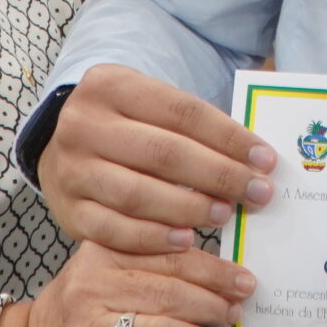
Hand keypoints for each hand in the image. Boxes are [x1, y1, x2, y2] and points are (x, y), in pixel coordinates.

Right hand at [11, 239, 248, 326]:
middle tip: (233, 310)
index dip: (214, 271)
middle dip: (212, 304)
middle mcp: (91, 286)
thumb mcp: (111, 267)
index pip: (170, 256)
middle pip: (171, 293)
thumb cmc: (89, 306)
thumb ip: (156, 259)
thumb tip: (223, 269)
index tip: (242, 280)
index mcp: (102, 251)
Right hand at [40, 64, 276, 255]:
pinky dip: (153, 238)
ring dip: (189, 209)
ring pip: (138, 194)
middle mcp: (83, 124)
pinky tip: (186, 240)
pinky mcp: (68, 210)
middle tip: (258, 193)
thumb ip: (190, 126)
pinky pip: (114, 230)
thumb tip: (252, 159)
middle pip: (164, 153)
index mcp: (111, 85)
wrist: (61, 145)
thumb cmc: (125, 126)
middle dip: (219, 175)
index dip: (229, 137)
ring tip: (225, 214)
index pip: (182, 112)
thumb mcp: (148, 104)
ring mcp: (71, 169)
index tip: (265, 160)